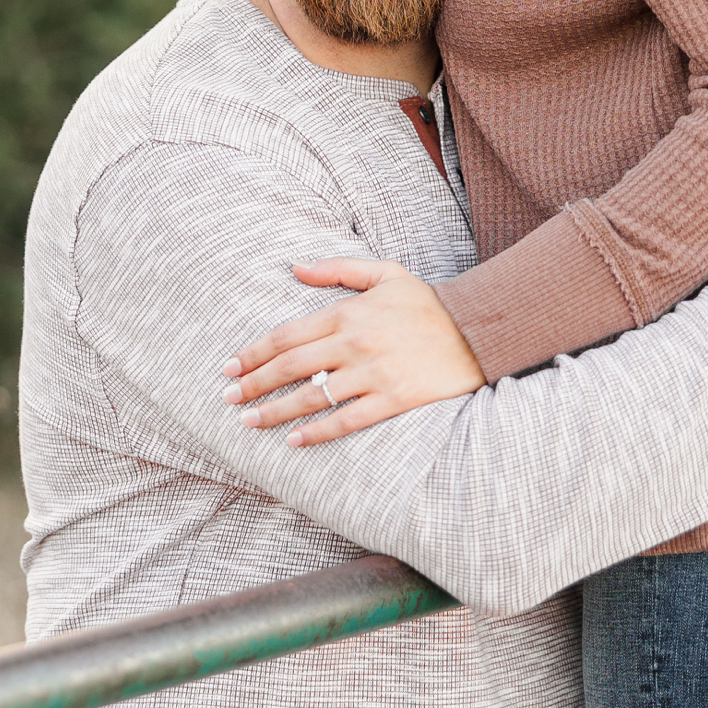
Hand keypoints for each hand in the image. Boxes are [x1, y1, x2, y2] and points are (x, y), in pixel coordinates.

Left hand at [222, 257, 486, 445]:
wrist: (479, 329)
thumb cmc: (427, 303)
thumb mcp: (385, 273)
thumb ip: (337, 269)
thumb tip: (293, 267)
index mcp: (348, 312)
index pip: (287, 335)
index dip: (254, 352)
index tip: (230, 366)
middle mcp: (355, 343)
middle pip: (291, 367)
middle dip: (254, 383)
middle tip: (228, 398)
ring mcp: (374, 373)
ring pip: (313, 396)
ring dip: (276, 411)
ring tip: (249, 422)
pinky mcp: (394, 399)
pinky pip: (347, 420)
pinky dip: (318, 432)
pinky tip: (294, 440)